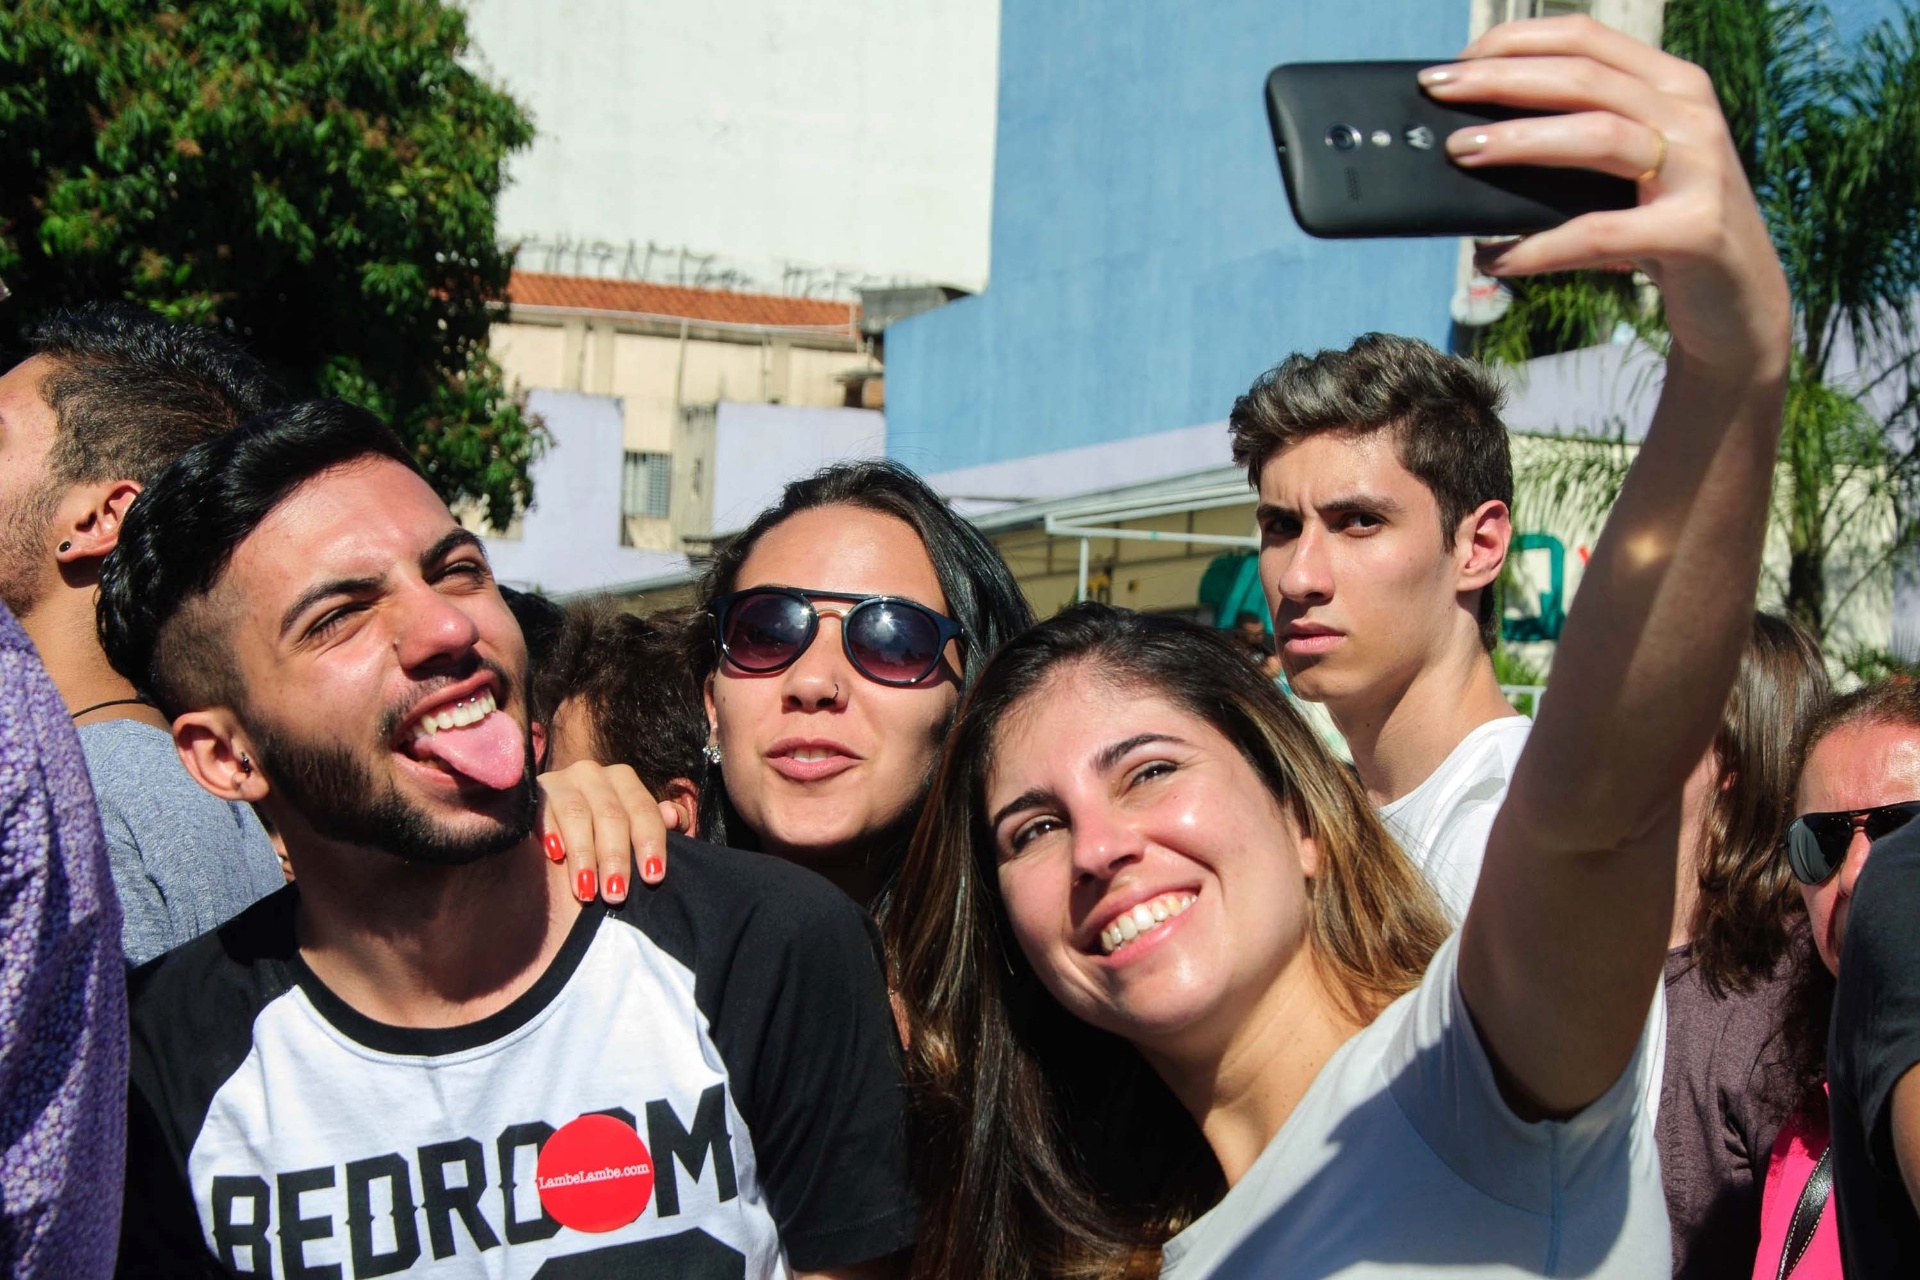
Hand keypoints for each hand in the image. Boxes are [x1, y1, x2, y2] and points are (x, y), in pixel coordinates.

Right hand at [536, 761, 681, 903]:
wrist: (555, 831)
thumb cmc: (603, 836)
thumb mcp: (634, 831)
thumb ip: (660, 825)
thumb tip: (673, 816)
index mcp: (623, 780)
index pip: (643, 810)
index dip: (650, 843)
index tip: (653, 877)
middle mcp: (593, 774)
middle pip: (611, 815)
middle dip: (616, 857)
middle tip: (616, 894)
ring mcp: (561, 780)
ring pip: (577, 815)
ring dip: (584, 855)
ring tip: (587, 891)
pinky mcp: (533, 793)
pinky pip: (542, 810)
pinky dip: (550, 831)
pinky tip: (555, 855)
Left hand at [1422, 14, 1790, 381]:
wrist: (1740, 303)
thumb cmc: (1664, 231)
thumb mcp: (1629, 173)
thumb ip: (1576, 145)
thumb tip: (1475, 142)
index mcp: (1672, 86)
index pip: (1587, 38)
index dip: (1517, 42)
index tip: (1457, 62)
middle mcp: (1690, 115)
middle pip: (1583, 77)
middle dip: (1500, 79)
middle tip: (1436, 93)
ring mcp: (1699, 170)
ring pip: (1598, 134)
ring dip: (1519, 141)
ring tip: (1461, 151)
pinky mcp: (1695, 232)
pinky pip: (1601, 233)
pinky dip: (1541, 246)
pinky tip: (1497, 258)